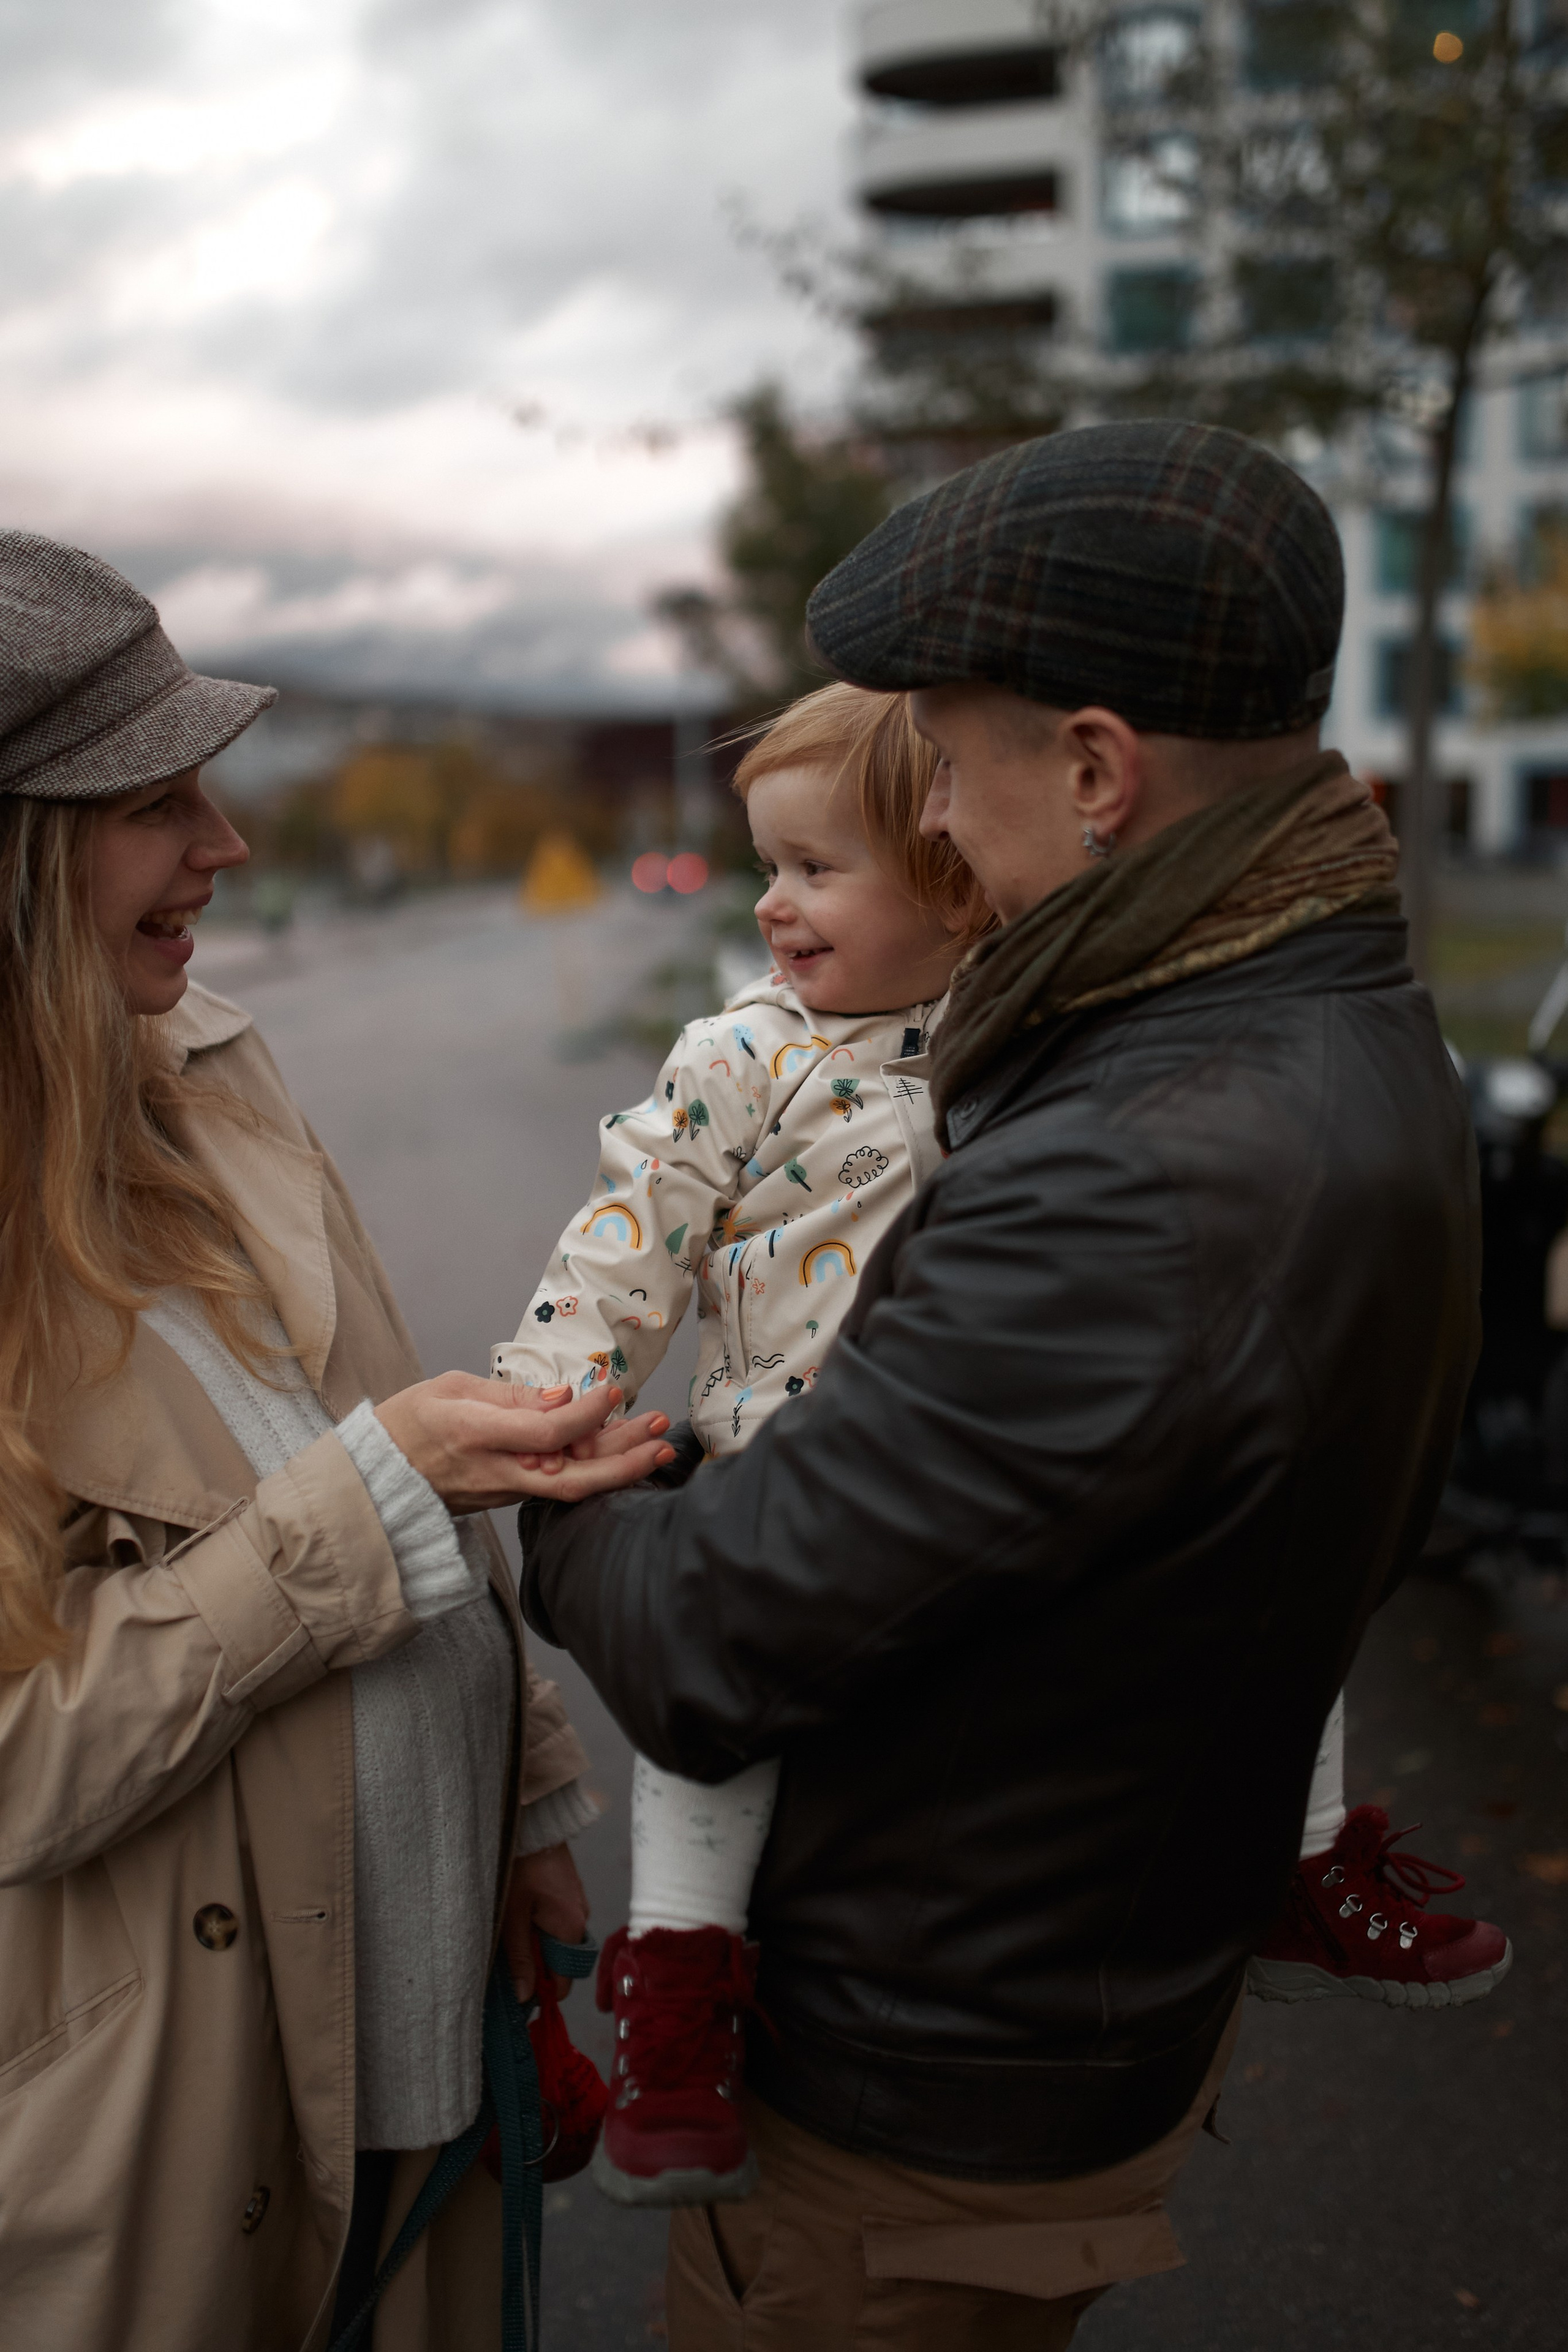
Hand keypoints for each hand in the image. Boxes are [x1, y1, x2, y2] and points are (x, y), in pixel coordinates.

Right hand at [374, 1371, 674, 1512]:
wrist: (378, 1476)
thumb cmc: (410, 1421)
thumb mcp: (451, 1388)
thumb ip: (509, 1396)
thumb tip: (563, 1397)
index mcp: (477, 1435)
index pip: (549, 1431)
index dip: (589, 1414)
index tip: (615, 1391)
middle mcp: (496, 1472)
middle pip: (573, 1479)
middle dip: (625, 1460)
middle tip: (663, 1436)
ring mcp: (503, 1492)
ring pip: (571, 1486)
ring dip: (617, 1466)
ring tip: (657, 1443)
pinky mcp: (508, 1498)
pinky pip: (557, 1487)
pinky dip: (591, 1470)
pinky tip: (619, 1451)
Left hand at [503, 1842, 589, 2000]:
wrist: (535, 1824)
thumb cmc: (520, 1869)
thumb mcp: (512, 1918)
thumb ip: (520, 1958)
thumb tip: (526, 1997)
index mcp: (571, 1929)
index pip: (563, 1981)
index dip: (540, 1989)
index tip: (515, 1985)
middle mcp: (582, 1919)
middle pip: (560, 1961)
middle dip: (536, 1963)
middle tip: (509, 1951)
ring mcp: (579, 1905)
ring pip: (558, 1941)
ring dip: (537, 1943)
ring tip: (513, 1926)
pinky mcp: (571, 1894)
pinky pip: (559, 1923)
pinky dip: (541, 1925)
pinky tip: (523, 1911)